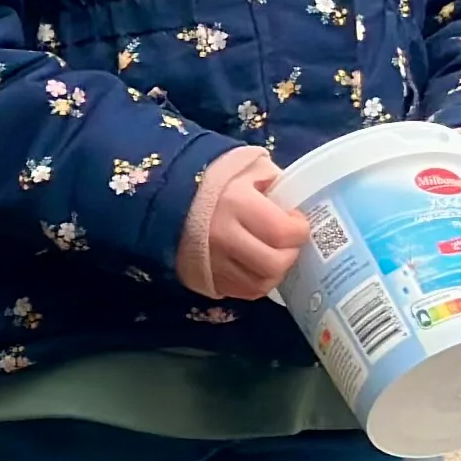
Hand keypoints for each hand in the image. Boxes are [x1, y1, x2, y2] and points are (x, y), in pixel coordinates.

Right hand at [177, 144, 306, 302]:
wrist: (161, 198)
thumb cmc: (209, 181)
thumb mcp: (243, 168)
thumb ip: (272, 180)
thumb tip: (294, 199)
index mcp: (236, 205)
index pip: (283, 232)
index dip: (299, 230)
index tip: (297, 221)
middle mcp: (223, 238)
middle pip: (274, 264)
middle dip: (290, 254)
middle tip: (288, 243)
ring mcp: (212, 262)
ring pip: (260, 284)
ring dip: (275, 272)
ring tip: (274, 255)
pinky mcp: (205, 278)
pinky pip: (242, 292)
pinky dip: (256, 282)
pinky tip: (256, 266)